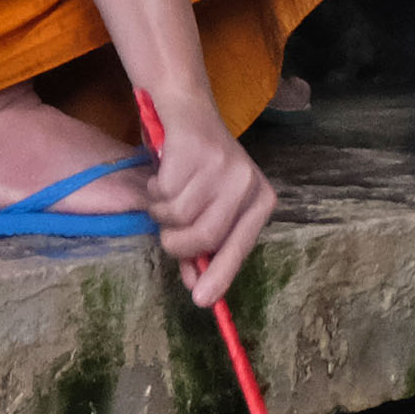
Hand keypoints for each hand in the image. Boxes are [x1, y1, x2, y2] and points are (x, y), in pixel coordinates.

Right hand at [142, 97, 276, 303]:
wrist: (188, 112)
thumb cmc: (200, 169)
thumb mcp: (211, 207)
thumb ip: (204, 247)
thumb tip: (197, 288)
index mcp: (260, 200)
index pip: (240, 246)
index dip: (220, 274)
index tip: (202, 301)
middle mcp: (246, 183)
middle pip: (206, 236)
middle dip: (177, 243)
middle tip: (166, 233)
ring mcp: (221, 167)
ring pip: (178, 216)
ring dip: (161, 212)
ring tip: (166, 193)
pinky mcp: (194, 152)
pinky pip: (163, 193)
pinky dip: (154, 190)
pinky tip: (162, 173)